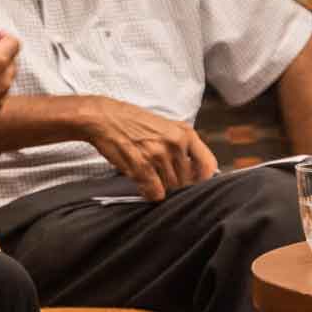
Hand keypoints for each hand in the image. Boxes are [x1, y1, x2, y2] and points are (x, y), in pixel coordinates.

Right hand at [71, 97, 216, 201]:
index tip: (195, 183)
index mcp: (185, 133)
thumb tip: (193, 170)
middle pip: (187, 180)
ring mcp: (159, 155)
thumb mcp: (165, 126)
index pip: (208, 165)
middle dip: (176, 184)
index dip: (203, 179)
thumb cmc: (131, 121)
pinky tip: (143, 185)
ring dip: (161, 188)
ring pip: (171, 188)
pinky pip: (155, 192)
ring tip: (149, 177)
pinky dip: (150, 193)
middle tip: (162, 178)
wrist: (103, 118)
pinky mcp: (142, 165)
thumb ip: (182, 145)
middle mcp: (175, 143)